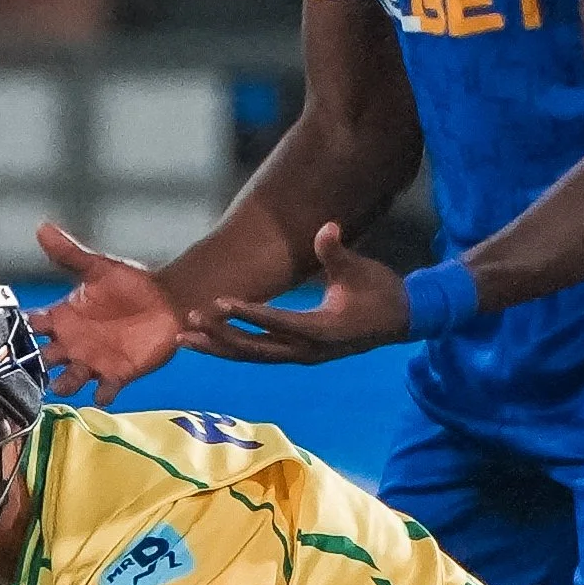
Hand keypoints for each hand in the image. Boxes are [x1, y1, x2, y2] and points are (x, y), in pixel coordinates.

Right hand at [29, 225, 183, 402]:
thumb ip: (70, 253)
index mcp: (64, 317)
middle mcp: (73, 343)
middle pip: (43, 360)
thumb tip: (43, 227)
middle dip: (35, 367)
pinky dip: (102, 395)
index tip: (9, 334)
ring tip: (65, 383)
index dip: (20, 332)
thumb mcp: (100, 267)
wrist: (170, 301)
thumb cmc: (133, 283)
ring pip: (68, 381)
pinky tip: (103, 390)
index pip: (32, 327)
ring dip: (64, 385)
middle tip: (33, 368)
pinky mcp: (117, 374)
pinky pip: (104, 392)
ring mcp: (93, 361)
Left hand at [182, 223, 408, 364]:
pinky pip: (258, 354)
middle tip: (189, 322)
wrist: (399, 320)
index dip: (248, 314)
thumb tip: (327, 228)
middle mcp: (307, 350)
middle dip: (220, 336)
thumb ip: (337, 253)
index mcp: (323, 330)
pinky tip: (207, 341)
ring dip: (218, 348)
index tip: (219, 303)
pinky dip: (231, 349)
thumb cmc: (380, 291)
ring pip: (252, 356)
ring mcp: (301, 355)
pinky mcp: (297, 354)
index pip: (278, 322)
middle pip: (255, 349)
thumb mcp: (361, 270)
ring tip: (184, 338)